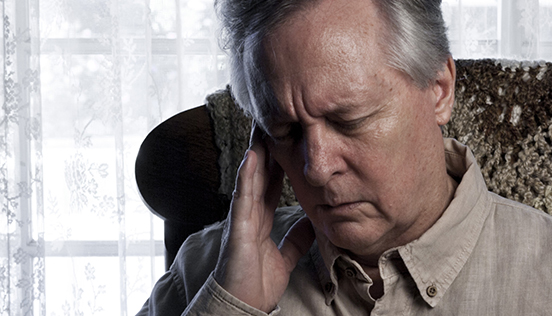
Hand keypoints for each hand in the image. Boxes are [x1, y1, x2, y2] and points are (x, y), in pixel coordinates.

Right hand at [215, 124, 315, 311]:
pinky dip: (247, 176)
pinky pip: (243, 196)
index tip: (288, 136)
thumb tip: (313, 223)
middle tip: (273, 117)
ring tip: (262, 125)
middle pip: (260, 172)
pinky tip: (252, 157)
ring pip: (250, 177)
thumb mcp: (285, 255)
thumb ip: (296, 238)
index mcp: (261, 218)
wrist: (244, 304)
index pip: (272, 181)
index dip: (279, 159)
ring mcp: (242, 217)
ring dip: (255, 151)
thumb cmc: (257, 282)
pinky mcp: (238, 227)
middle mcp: (250, 213)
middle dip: (266, 146)